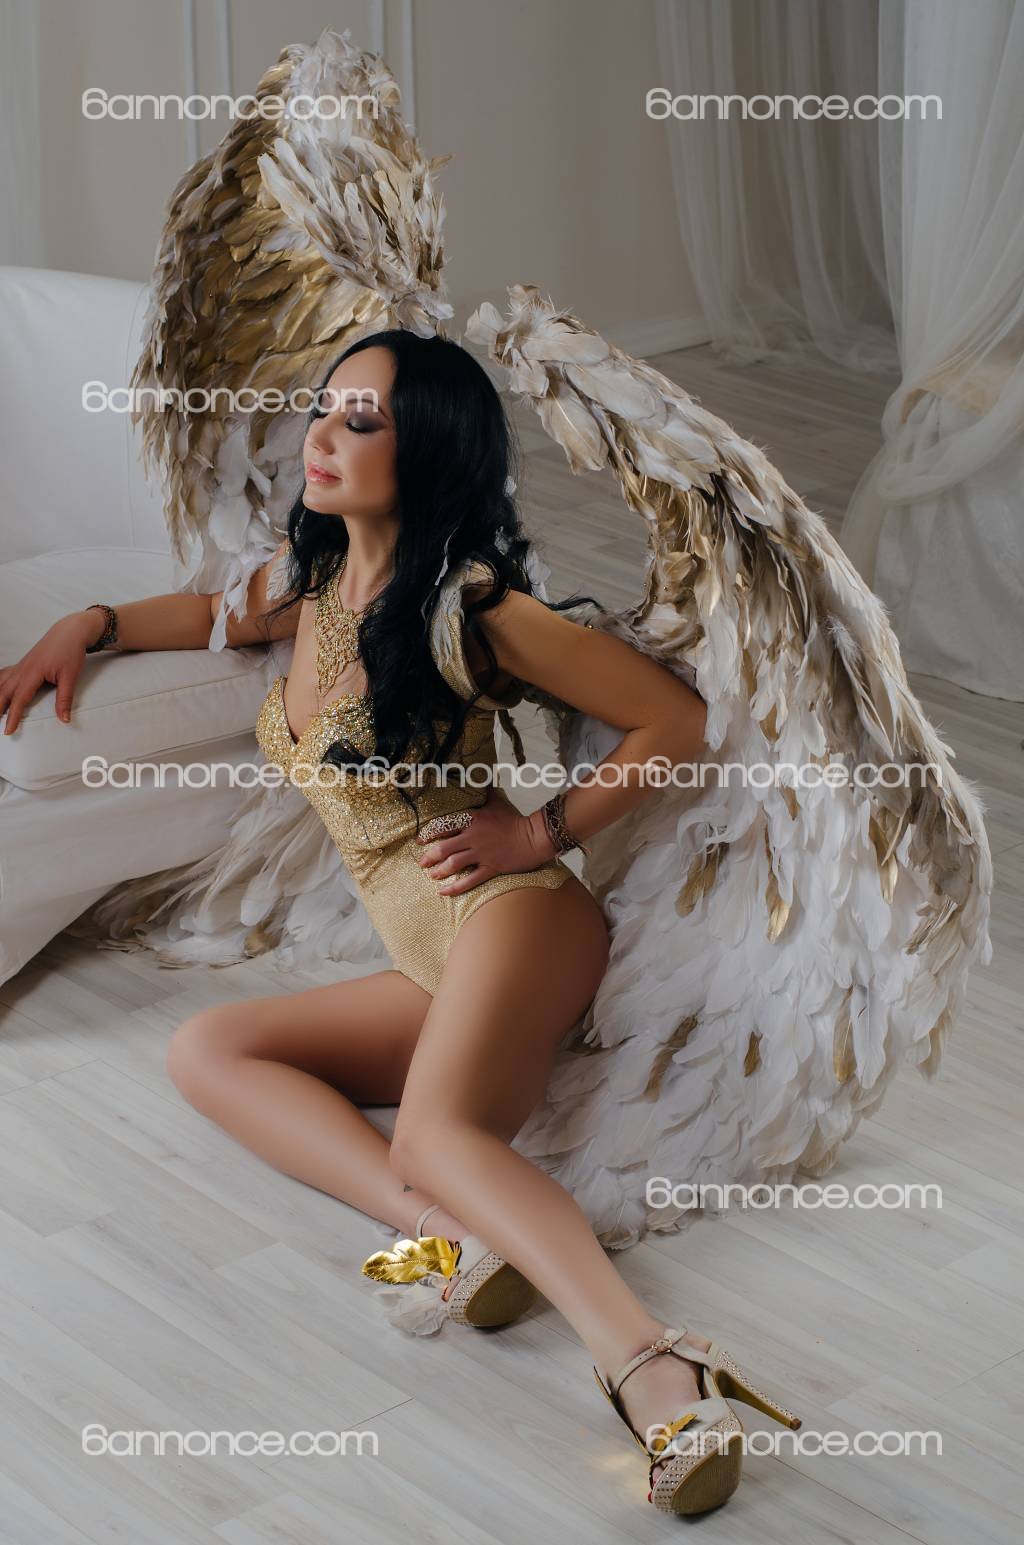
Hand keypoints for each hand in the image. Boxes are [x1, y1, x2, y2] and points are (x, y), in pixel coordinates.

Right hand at [0, 610, 105, 734]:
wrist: (70, 631)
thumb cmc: (71, 651)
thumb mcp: (70, 676)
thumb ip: (65, 699)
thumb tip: (64, 719)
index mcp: (33, 673)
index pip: (20, 699)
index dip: (13, 716)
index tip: (8, 730)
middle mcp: (23, 669)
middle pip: (4, 691)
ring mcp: (21, 665)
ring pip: (2, 683)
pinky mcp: (23, 663)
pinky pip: (5, 674)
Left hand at [415, 791, 556, 894]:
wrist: (535, 836)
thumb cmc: (515, 819)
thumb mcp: (497, 801)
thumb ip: (487, 790)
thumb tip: (483, 774)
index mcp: (473, 820)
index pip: (445, 826)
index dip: (430, 833)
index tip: (421, 840)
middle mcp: (474, 837)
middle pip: (444, 848)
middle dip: (430, 856)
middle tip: (422, 862)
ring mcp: (482, 853)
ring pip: (454, 864)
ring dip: (440, 871)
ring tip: (432, 875)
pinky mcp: (491, 867)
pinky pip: (470, 880)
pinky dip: (455, 888)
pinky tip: (443, 892)